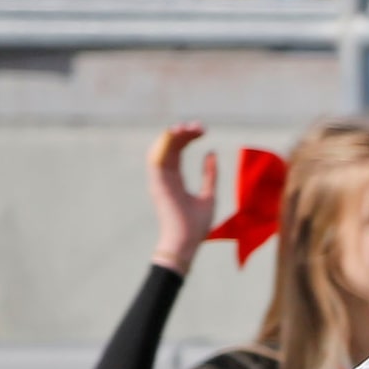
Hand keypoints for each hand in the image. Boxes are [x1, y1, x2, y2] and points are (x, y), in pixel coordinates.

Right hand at [147, 122, 216, 272]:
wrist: (186, 243)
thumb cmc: (196, 225)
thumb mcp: (208, 195)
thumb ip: (209, 175)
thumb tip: (211, 153)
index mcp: (174, 178)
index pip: (177, 150)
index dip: (187, 137)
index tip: (203, 130)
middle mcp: (164, 177)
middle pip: (169, 146)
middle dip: (182, 132)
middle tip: (199, 126)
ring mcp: (159, 180)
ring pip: (161, 149)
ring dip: (173, 135)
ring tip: (189, 126)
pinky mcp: (157, 185)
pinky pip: (157, 159)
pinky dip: (165, 145)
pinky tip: (176, 134)